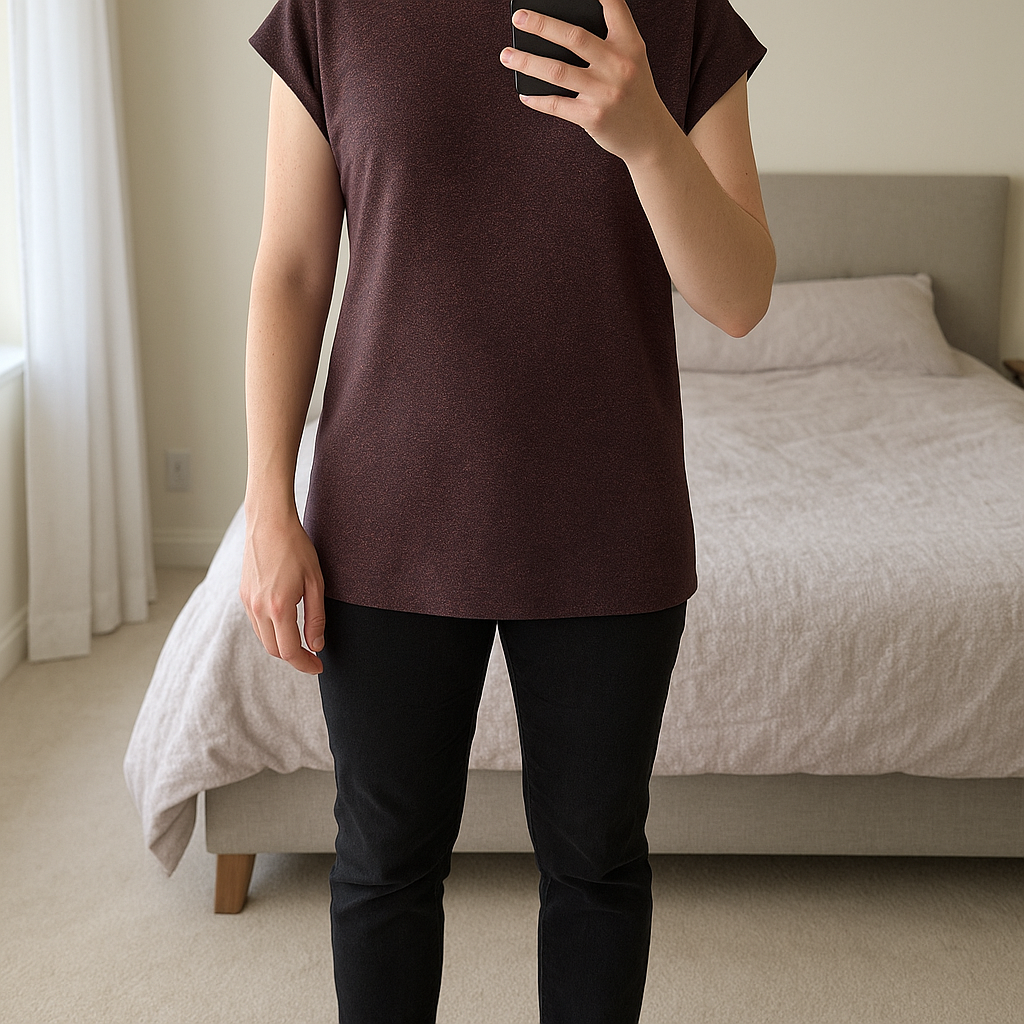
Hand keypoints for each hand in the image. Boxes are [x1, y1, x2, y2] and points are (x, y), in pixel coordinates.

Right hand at [239, 510, 325, 674]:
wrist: (269, 522)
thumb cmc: (296, 548)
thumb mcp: (315, 582)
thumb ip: (316, 618)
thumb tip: (317, 645)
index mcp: (279, 607)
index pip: (290, 651)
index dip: (305, 664)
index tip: (319, 666)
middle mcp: (258, 608)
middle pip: (274, 650)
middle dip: (294, 658)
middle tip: (313, 657)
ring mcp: (248, 602)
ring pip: (263, 638)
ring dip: (281, 646)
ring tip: (301, 642)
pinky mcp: (243, 595)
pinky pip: (256, 624)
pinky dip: (270, 632)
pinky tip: (285, 625)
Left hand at [499, 0, 675, 164]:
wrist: (650, 136)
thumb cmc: (633, 91)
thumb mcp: (631, 60)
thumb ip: (606, 42)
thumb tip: (556, 32)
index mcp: (630, 44)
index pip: (613, 6)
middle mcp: (619, 65)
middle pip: (574, 37)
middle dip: (542, 25)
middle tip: (518, 18)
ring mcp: (606, 93)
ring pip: (558, 72)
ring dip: (527, 62)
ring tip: (506, 55)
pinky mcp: (593, 117)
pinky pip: (557, 105)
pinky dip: (537, 99)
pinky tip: (524, 93)